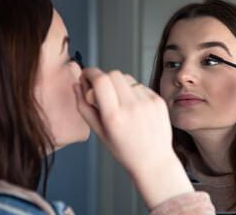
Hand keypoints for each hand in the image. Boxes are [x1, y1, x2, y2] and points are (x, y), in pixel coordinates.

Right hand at [73, 67, 192, 208]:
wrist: (154, 161)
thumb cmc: (124, 150)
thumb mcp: (99, 133)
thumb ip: (84, 107)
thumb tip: (76, 85)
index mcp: (114, 117)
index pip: (100, 80)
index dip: (89, 73)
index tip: (86, 76)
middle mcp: (132, 108)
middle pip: (114, 74)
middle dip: (104, 78)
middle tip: (101, 91)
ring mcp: (148, 103)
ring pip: (128, 78)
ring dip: (119, 85)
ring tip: (121, 103)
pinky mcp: (159, 101)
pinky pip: (141, 86)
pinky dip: (134, 92)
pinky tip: (134, 108)